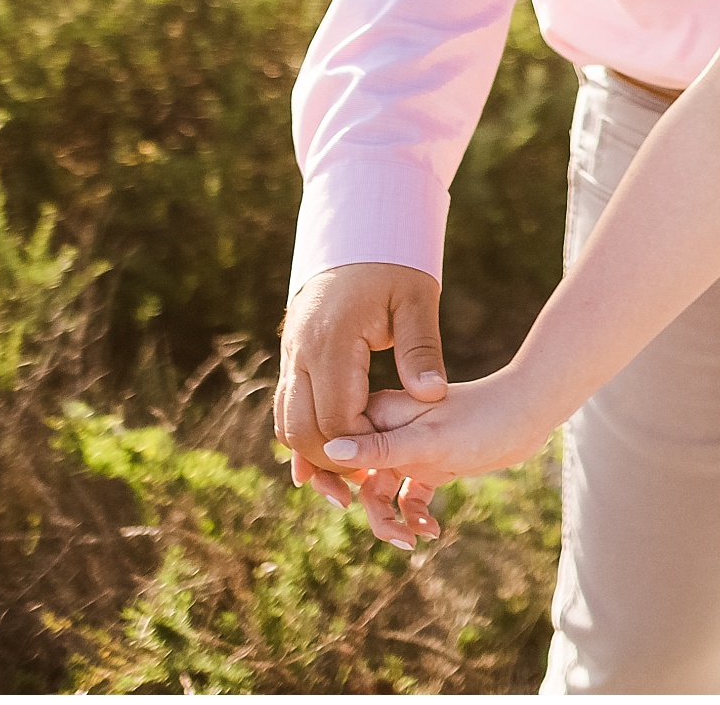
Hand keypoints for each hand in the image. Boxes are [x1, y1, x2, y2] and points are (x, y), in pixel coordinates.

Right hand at [272, 260, 445, 511]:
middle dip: (330, 464)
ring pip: (286, 422)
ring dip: (310, 455)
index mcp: (333, 342)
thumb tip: (432, 395)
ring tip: (345, 484)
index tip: (385, 471)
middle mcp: (301, 352)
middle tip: (364, 489)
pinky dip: (301, 434)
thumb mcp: (417, 298)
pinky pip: (286, 406)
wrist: (356, 229)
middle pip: (301, 431)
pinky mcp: (292, 354)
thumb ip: (422, 348)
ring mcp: (291, 353)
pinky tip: (324, 457)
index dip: (358, 452)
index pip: (336, 420)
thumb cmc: (393, 263)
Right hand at [322, 367, 551, 550]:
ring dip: (394, 520)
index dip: (328, 476)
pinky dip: (416, 516)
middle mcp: (390, 430)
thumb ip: (380, 448)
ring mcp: (411, 448)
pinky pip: (410, 498)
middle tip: (396, 538)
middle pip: (359, 478)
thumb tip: (330, 452)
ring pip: (383, 493)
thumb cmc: (479, 418)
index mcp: (380, 413)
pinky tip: (433, 530)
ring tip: (415, 540)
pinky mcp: (432, 463)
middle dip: (371, 511)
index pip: (336, 447)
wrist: (530, 412)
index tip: (338, 503)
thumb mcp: (428, 440)